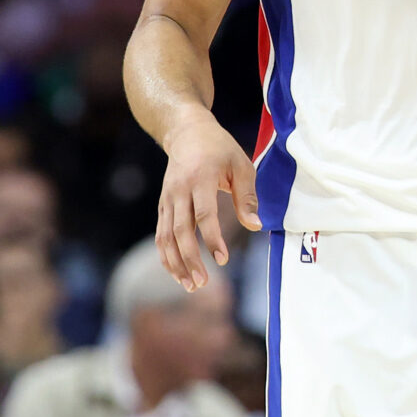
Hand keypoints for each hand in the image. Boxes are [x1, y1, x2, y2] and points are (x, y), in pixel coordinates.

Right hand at [156, 115, 260, 290]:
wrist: (186, 131)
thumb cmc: (219, 148)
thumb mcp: (241, 165)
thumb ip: (247, 196)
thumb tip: (256, 226)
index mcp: (200, 178)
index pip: (204, 214)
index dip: (212, 239)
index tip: (223, 259)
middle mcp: (179, 189)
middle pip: (180, 230)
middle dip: (190, 258)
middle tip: (203, 282)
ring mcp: (167, 198)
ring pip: (166, 236)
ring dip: (176, 263)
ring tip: (190, 285)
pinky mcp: (163, 204)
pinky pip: (161, 234)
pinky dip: (167, 255)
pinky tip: (178, 273)